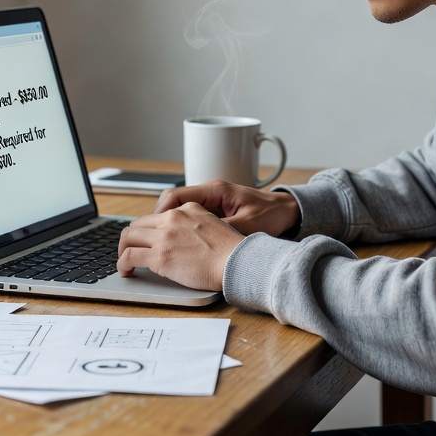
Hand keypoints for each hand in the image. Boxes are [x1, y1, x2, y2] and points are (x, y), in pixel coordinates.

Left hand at [116, 203, 243, 291]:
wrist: (237, 261)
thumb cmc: (231, 250)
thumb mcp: (214, 223)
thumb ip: (196, 224)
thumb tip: (185, 237)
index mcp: (186, 209)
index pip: (156, 216)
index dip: (147, 230)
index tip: (145, 240)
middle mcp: (172, 218)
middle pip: (138, 224)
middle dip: (131, 238)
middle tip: (130, 250)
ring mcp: (164, 236)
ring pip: (128, 238)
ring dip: (123, 250)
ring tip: (125, 262)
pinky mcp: (160, 256)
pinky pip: (129, 256)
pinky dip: (122, 263)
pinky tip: (125, 271)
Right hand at [155, 180, 300, 237]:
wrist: (287, 212)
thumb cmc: (270, 215)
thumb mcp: (247, 225)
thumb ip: (223, 229)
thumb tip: (200, 240)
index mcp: (215, 190)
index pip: (176, 195)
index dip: (160, 212)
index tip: (152, 229)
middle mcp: (210, 193)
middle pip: (172, 202)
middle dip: (158, 220)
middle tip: (149, 240)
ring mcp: (212, 201)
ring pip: (179, 210)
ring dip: (169, 225)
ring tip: (161, 244)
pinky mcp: (216, 211)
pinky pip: (190, 217)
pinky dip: (181, 229)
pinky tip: (180, 244)